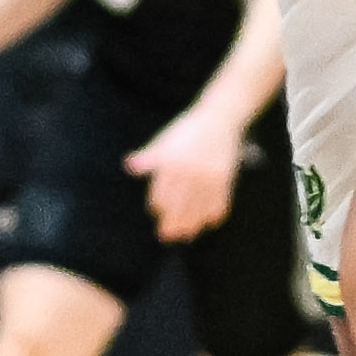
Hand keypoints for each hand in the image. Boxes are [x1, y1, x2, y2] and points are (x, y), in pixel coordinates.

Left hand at [126, 103, 245, 243]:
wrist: (219, 119)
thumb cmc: (187, 130)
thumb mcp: (164, 141)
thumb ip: (149, 157)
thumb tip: (129, 166)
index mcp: (171, 163)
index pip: (161, 194)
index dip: (157, 207)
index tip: (157, 213)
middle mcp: (190, 172)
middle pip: (179, 207)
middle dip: (172, 224)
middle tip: (168, 236)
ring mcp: (209, 177)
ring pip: (198, 210)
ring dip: (192, 225)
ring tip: (187, 235)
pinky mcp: (225, 179)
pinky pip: (219, 204)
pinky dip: (212, 215)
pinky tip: (207, 222)